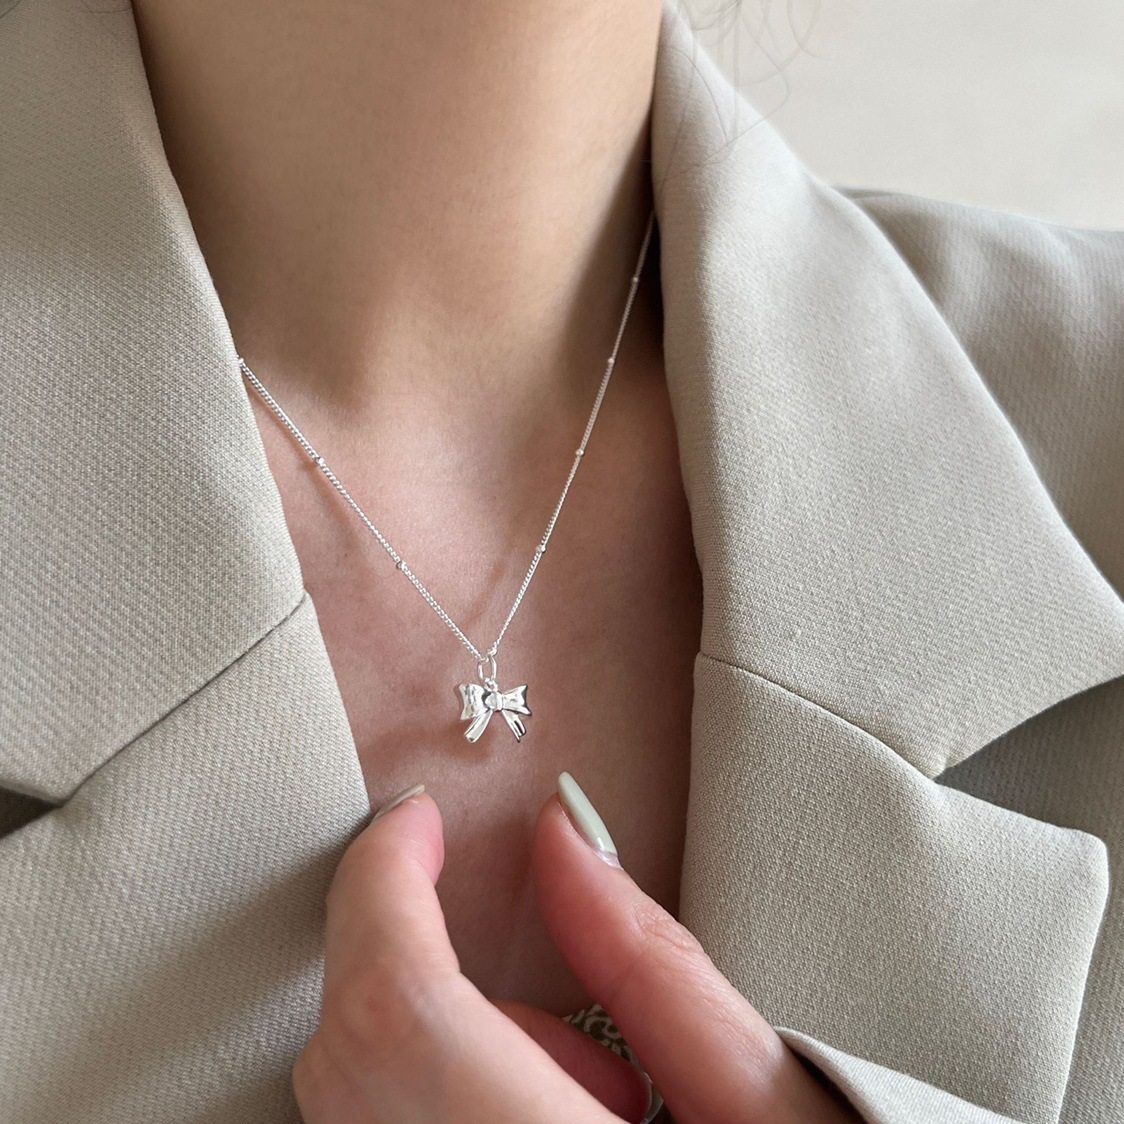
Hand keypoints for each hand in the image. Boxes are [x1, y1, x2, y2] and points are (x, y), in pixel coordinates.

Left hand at [292, 772, 862, 1123]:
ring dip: (447, 1054)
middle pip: (352, 1056)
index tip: (414, 821)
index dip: (384, 888)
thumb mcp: (766, 1106)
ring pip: (352, 1104)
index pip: (397, 1007)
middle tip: (557, 1005)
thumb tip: (563, 843)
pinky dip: (440, 1102)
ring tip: (591, 1099)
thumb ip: (650, 964)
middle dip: (426, 970)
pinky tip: (548, 1123)